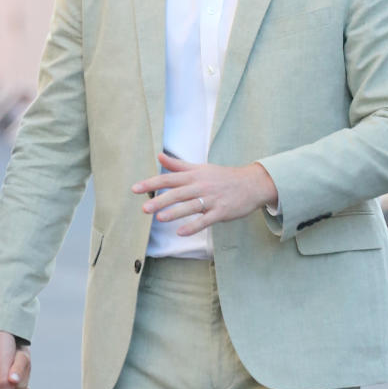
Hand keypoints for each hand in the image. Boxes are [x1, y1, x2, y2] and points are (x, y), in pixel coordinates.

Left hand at [132, 154, 277, 235]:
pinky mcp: (221, 211)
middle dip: (160, 200)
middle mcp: (201, 186)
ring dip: (175, 212)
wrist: (252, 183)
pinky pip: (205, 220)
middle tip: (144, 208)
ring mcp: (212, 199)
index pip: (169, 178)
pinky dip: (193, 226)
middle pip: (178, 193)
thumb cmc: (223, 177)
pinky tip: (180, 232)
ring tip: (159, 218)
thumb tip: (159, 156)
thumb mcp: (200, 168)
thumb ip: (178, 165)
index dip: (151, 183)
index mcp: (194, 175)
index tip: (135, 189)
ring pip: (191, 206)